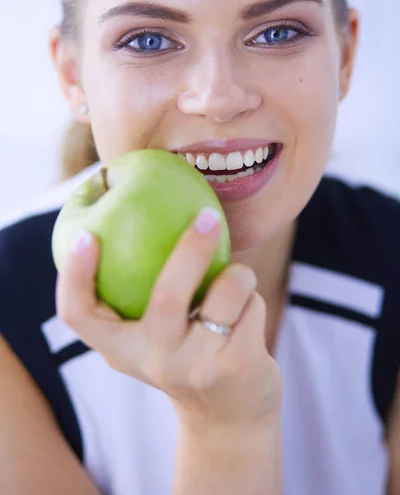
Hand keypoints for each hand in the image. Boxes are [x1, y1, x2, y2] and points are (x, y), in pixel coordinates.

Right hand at [56, 208, 282, 431]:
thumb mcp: (153, 337)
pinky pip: (252, 306)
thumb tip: (141, 216)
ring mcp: (197, 367)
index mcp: (121, 348)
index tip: (86, 235)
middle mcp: (154, 360)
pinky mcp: (237, 367)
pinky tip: (247, 315)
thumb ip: (142, 296)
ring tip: (238, 279)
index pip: (78, 315)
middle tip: (206, 215)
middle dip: (191, 247)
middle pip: (167, 294)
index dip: (74, 275)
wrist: (229, 418)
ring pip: (226, 290)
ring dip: (239, 273)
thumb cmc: (186, 356)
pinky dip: (253, 298)